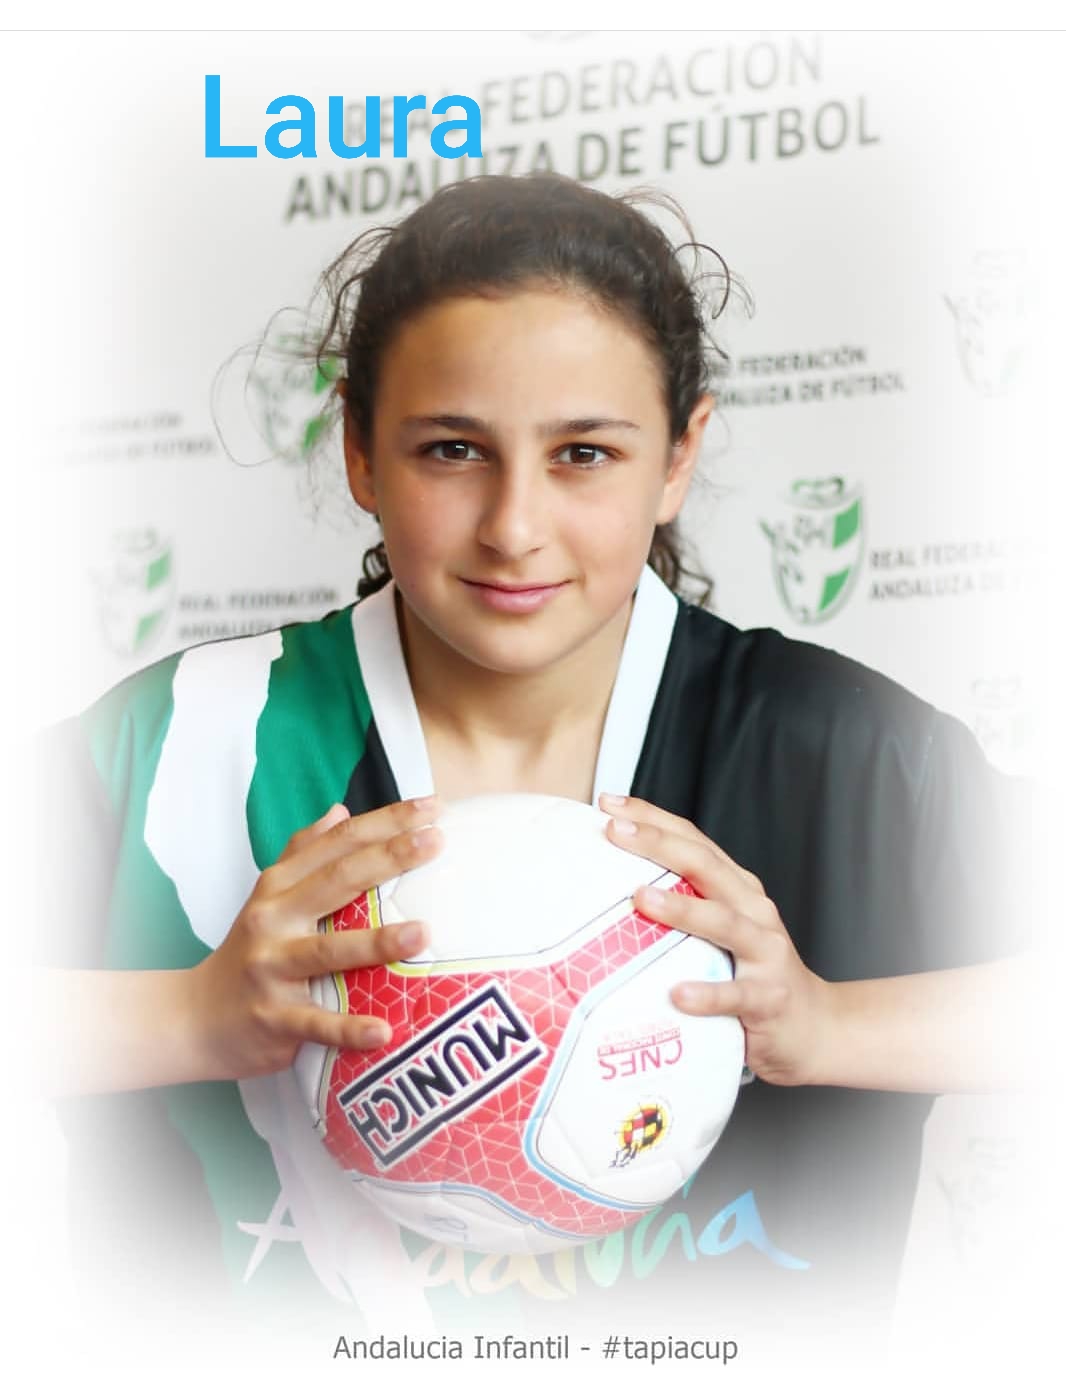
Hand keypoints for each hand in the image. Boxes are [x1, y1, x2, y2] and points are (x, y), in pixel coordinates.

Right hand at [188, 796, 443, 1081]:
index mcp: (279, 885)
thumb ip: (304, 852)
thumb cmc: (250, 950)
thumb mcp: (269, 895)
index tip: (432, 806)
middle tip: (436, 841)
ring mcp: (272, 968)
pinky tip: (384, 1031)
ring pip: (328, 951)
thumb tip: (341, 810)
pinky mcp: (273, 1018)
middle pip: (336, 880)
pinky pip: (317, 1024)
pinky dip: (349, 1029)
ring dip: (377, 942)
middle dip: (388, 858)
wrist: (197, 1018)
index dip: (385, 821)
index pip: (337, 843)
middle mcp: (273, 919)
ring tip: (423, 934)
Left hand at [599, 794, 833, 1086]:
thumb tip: (613, 890)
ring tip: (641, 897)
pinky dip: (708, 993)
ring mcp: (765, 953)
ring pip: (723, 922)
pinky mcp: (769, 999)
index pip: (693, 841)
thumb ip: (684, 907)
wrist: (815, 1027)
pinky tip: (678, 994)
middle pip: (705, 866)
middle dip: (659, 844)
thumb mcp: (722, 932)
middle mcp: (754, 910)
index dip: (653, 817)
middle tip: (615, 829)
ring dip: (681, 908)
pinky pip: (736, 995)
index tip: (608, 802)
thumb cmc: (755, 975)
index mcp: (738, 889)